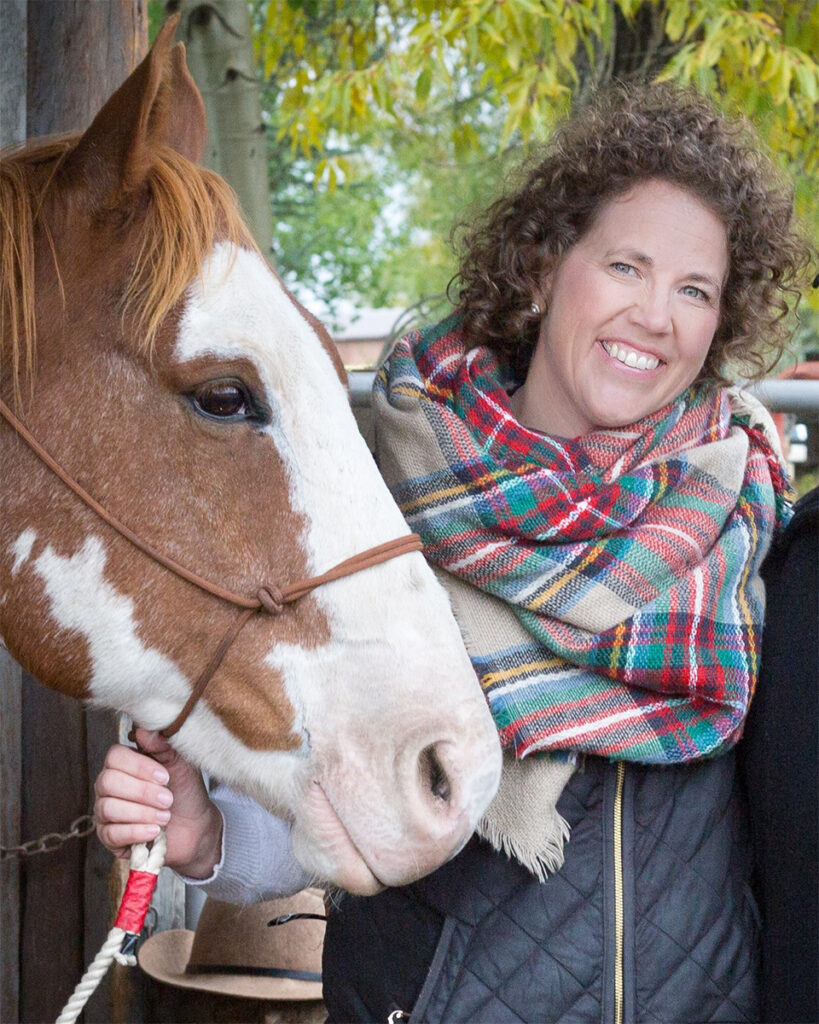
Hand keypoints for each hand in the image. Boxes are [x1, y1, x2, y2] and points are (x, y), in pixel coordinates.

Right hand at [93, 728, 222, 877]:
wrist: (195, 827)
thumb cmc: (185, 791)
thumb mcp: (181, 765)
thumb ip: (163, 747)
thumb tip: (143, 730)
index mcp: (125, 763)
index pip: (115, 757)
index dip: (139, 767)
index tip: (165, 776)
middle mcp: (110, 785)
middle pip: (108, 782)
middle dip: (142, 792)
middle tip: (167, 799)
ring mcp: (106, 811)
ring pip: (108, 808)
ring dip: (141, 813)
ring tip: (165, 816)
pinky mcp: (109, 837)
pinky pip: (111, 834)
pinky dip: (136, 832)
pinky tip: (154, 831)